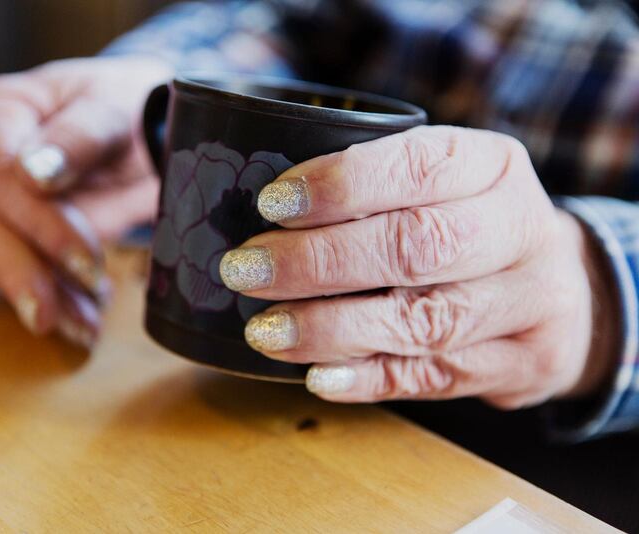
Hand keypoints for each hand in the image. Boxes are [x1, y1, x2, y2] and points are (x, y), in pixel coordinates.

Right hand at [0, 56, 171, 346]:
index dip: (41, 223)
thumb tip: (34, 174)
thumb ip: (78, 137)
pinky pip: (28, 274)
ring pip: (3, 260)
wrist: (135, 121)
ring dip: (47, 300)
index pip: (0, 176)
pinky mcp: (14, 236)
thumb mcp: (111, 105)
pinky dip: (59, 302)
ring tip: (87, 328)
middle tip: (65, 318)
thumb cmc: (120, 102)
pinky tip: (86, 322)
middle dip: (30, 276)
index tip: (86, 258)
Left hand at [220, 126, 617, 407]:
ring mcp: (529, 304)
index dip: (339, 185)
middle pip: (417, 246)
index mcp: (495, 165)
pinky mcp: (519, 365)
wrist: (565, 288)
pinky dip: (366, 378)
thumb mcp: (446, 181)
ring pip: (423, 320)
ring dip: (330, 328)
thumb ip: (375, 185)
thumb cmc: (472, 222)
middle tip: (245, 269)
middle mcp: (521, 230)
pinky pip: (434, 377)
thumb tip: (261, 207)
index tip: (270, 203)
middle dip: (319, 261)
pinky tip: (315, 375)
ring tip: (264, 329)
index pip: (417, 166)